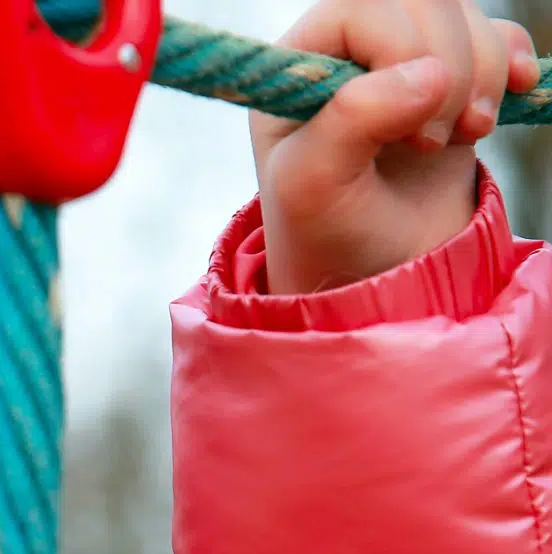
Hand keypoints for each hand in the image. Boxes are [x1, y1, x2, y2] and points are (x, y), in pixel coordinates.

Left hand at [251, 0, 538, 293]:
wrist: (378, 272)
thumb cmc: (328, 234)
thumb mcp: (314, 188)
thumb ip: (353, 121)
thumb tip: (429, 73)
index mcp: (298, 66)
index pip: (363, 6)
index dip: (402, 53)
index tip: (408, 133)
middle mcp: (345, 51)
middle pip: (423, 0)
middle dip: (454, 64)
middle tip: (438, 139)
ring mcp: (400, 60)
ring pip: (464, 13)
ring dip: (483, 72)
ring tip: (463, 134)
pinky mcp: (448, 77)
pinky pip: (496, 34)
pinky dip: (510, 64)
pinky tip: (499, 108)